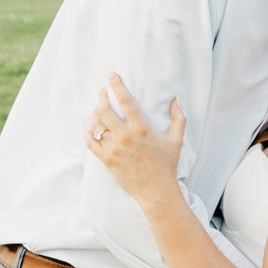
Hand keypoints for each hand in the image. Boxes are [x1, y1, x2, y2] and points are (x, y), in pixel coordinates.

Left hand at [87, 72, 184, 205]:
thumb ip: (178, 118)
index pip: (126, 101)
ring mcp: (114, 149)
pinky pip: (90, 142)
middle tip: (102, 92)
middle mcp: (126, 137)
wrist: (155, 191)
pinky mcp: (106, 160)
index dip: (117, 86)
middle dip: (101, 97)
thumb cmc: (166, 165)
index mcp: (142, 129)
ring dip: (94, 114)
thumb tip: (176, 100)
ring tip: (97, 109)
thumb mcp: (176, 140)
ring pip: (96, 125)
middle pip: (105, 110)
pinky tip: (92, 128)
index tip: (112, 76)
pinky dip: (89, 133)